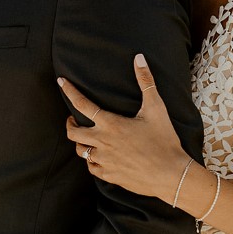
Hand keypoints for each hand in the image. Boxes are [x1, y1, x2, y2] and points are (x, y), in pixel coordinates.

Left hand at [58, 55, 189, 202]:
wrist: (171, 175)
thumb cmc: (164, 140)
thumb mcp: (157, 108)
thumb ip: (146, 82)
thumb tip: (139, 58)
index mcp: (111, 124)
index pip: (82, 104)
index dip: (69, 91)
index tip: (61, 82)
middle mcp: (103, 143)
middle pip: (73, 132)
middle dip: (70, 124)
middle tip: (73, 119)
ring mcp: (104, 161)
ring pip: (80, 151)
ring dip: (81, 142)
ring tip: (87, 137)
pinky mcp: (110, 175)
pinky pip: (91, 167)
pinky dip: (91, 160)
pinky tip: (98, 157)